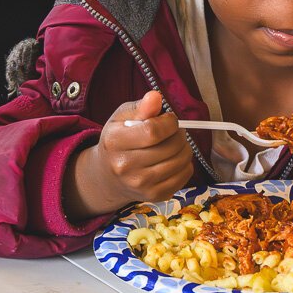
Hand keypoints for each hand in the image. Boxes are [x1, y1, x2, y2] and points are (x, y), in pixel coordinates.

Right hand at [65, 90, 193, 220]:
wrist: (107, 176)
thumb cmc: (118, 141)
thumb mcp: (122, 118)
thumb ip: (141, 107)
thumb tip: (156, 97)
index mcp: (115, 142)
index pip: (153, 131)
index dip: (169, 122)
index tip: (169, 120)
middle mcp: (125, 167)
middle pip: (171, 147)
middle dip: (179, 134)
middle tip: (173, 131)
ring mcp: (141, 185)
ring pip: (181, 161)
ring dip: (184, 148)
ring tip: (173, 144)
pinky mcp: (155, 196)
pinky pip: (185, 175)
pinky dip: (185, 164)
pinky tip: (173, 159)